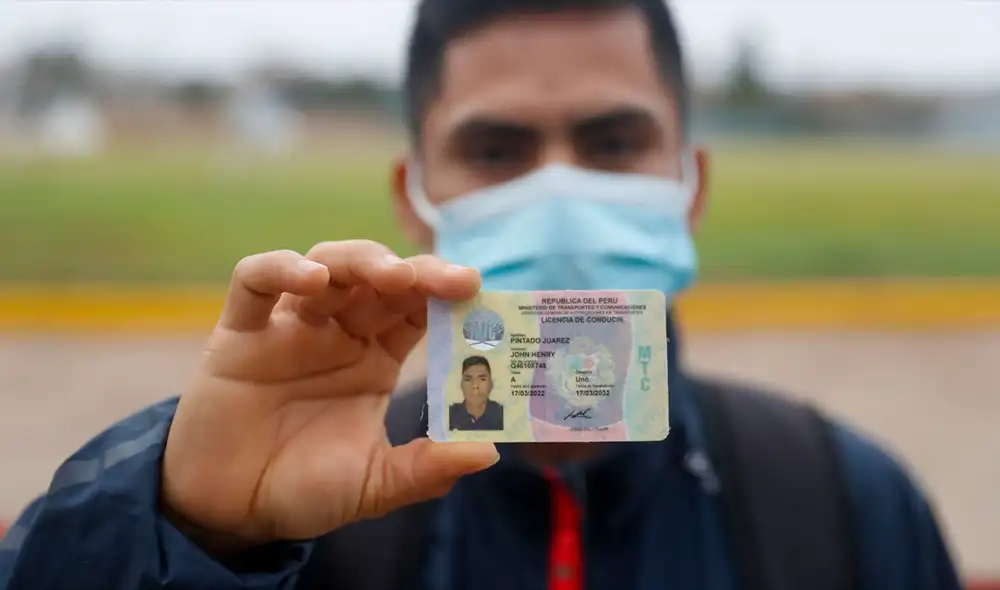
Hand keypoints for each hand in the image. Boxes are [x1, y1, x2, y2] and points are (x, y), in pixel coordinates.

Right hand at [161, 240, 498, 545]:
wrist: (229, 512)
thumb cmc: (305, 489)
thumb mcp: (375, 484)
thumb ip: (426, 469)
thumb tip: (488, 452)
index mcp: (375, 358)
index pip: (417, 308)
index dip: (445, 294)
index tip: (477, 292)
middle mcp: (337, 333)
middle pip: (379, 278)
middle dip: (416, 272)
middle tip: (450, 280)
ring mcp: (289, 328)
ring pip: (328, 265)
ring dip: (361, 261)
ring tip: (392, 275)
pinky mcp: (240, 333)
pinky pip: (255, 282)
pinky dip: (281, 270)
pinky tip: (312, 280)